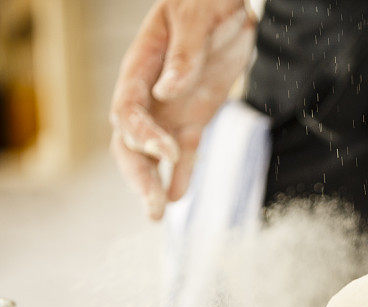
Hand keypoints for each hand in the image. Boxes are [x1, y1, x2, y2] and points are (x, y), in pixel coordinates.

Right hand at [110, 0, 255, 219]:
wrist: (228, 3)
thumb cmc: (206, 0)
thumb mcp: (195, 16)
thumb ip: (183, 53)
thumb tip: (166, 91)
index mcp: (141, 66)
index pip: (129, 110)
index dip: (143, 135)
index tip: (168, 153)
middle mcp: (149, 94)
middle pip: (130, 142)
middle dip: (138, 175)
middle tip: (153, 206)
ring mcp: (170, 109)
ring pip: (151, 154)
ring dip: (152, 183)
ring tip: (159, 214)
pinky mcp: (194, 117)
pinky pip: (184, 151)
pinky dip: (181, 175)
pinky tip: (179, 197)